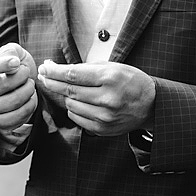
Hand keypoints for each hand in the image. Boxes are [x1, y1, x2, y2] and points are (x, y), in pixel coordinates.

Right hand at [0, 43, 37, 138]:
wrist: (20, 84)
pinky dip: (29, 106)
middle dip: (21, 78)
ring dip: (27, 92)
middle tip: (27, 73)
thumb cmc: (14, 65)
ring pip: (11, 102)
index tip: (16, 62)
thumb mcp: (13, 51)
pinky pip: (16, 117)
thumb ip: (10, 51)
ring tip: (30, 85)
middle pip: (2, 86)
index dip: (1, 65)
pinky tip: (30, 98)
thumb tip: (13, 62)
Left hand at [37, 61, 154, 135]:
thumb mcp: (113, 67)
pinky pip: (77, 117)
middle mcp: (107, 99)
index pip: (73, 75)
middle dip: (53, 82)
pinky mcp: (102, 129)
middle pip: (69, 91)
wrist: (151, 105)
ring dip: (66, 96)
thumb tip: (55, 68)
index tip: (44, 68)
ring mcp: (105, 117)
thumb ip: (85, 68)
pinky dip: (75, 108)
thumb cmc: (131, 82)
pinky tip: (81, 102)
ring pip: (70, 105)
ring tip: (72, 89)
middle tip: (44, 76)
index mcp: (110, 78)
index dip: (54, 72)